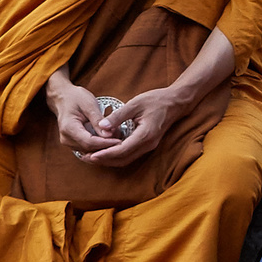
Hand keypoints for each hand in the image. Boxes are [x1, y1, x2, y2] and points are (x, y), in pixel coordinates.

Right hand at [46, 70, 116, 157]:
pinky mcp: (74, 143)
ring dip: (105, 146)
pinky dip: (100, 145)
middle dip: (107, 145)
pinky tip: (110, 138)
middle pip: (90, 149)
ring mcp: (69, 143)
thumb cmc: (76, 98)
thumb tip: (108, 135)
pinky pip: (89, 148)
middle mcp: (67, 139)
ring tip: (117, 136)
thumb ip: (98, 120)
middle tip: (122, 138)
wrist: (63, 98)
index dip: (106, 143)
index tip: (120, 141)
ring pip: (90, 151)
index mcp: (69, 128)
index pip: (89, 142)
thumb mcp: (89, 104)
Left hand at [73, 82, 192, 169]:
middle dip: (104, 160)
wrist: (176, 102)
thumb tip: (101, 127)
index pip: (122, 150)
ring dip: (109, 160)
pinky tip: (106, 151)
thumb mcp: (135, 103)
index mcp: (145, 135)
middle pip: (123, 159)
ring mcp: (149, 146)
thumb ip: (118, 116)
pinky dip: (116, 156)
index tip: (90, 155)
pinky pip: (130, 155)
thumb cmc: (156, 100)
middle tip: (85, 157)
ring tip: (92, 156)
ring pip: (126, 159)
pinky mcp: (147, 144)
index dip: (105, 154)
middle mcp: (148, 144)